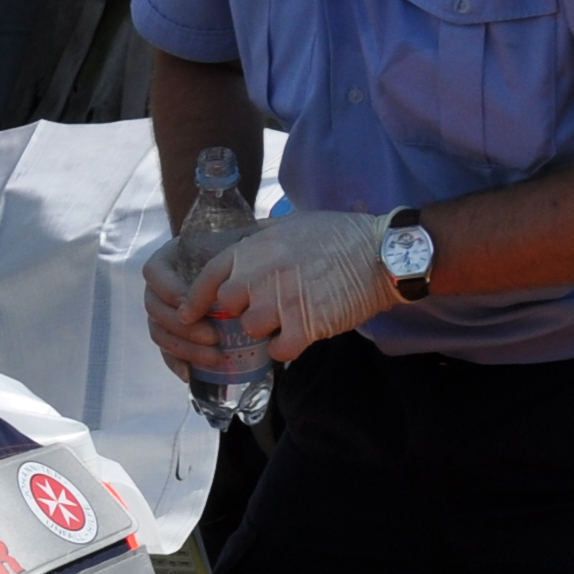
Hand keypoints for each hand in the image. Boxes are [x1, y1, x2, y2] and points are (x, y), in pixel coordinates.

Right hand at [141, 237, 236, 384]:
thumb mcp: (234, 244)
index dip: (169, 290)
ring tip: (215, 358)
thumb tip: (241, 263)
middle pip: (155, 309)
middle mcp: (157, 288)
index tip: (191, 302)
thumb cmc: (236, 251)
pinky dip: (177, 363)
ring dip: (184, 349)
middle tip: (214, 337)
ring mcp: (162, 312)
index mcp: (166, 261)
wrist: (238, 266)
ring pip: (160, 333)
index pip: (154, 274)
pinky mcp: (172, 334)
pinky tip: (191, 374)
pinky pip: (166, 351)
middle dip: (183, 327)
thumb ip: (232, 249)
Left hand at [211, 208, 396, 360]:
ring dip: (267, 329)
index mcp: (253, 248)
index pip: (207, 277)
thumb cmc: (340, 235)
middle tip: (265, 308)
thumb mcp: (293, 223)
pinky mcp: (305, 326)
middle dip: (242, 310)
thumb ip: (261, 236)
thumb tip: (239, 243)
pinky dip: (286, 349)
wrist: (383, 253)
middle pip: (228, 307)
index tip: (190, 312)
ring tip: (288, 319)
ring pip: (252, 330)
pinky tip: (300, 336)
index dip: (196, 299)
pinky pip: (279, 350)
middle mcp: (260, 274)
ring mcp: (281, 302)